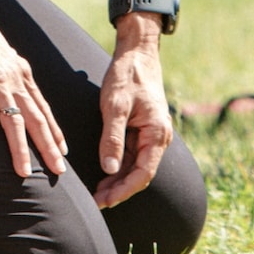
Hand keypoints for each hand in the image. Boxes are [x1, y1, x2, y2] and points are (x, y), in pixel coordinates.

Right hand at [0, 4, 66, 178]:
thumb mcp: (0, 53)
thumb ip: (8, 70)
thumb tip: (12, 83)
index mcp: (21, 72)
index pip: (43, 107)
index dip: (54, 130)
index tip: (63, 150)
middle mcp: (15, 78)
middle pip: (37, 118)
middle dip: (49, 147)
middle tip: (59, 171)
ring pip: (13, 120)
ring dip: (20, 149)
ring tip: (24, 173)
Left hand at [93, 24, 171, 207]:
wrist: (137, 51)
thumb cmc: (127, 75)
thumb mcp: (115, 106)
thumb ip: (112, 138)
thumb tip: (109, 169)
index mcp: (157, 133)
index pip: (143, 174)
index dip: (124, 190)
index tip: (104, 201)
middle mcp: (158, 136)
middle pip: (140, 173)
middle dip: (119, 189)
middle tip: (96, 202)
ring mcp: (151, 133)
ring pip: (135, 165)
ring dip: (118, 180)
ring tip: (97, 193)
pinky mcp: (142, 128)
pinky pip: (132, 153)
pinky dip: (118, 165)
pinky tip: (104, 173)